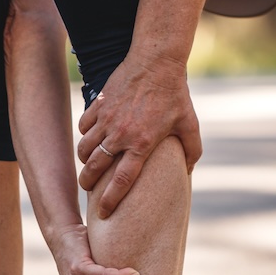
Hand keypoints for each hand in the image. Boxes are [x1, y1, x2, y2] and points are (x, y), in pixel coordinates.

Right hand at [76, 51, 201, 218]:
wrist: (157, 61)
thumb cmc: (176, 95)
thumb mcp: (190, 125)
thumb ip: (192, 152)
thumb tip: (187, 172)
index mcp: (142, 145)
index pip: (121, 182)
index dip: (109, 200)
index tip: (103, 213)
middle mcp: (121, 135)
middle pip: (94, 169)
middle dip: (88, 183)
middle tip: (88, 188)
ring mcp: (107, 119)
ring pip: (85, 149)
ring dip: (85, 160)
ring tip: (90, 164)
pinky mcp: (99, 104)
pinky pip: (84, 127)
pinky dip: (85, 136)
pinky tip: (92, 137)